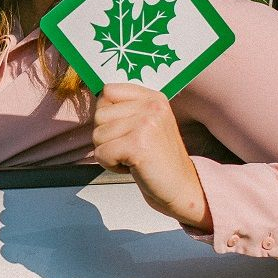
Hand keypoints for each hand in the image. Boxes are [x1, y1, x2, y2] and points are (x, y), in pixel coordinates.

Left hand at [91, 83, 211, 231]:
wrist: (182, 187)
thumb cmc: (159, 159)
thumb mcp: (148, 124)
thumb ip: (126, 109)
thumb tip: (95, 96)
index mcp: (153, 98)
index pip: (108, 90)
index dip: (106, 114)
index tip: (122, 130)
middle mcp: (151, 106)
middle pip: (99, 114)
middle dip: (106, 137)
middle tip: (130, 148)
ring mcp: (145, 124)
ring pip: (97, 135)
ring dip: (109, 152)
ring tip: (132, 157)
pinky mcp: (137, 145)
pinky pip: (101, 153)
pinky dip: (110, 165)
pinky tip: (132, 166)